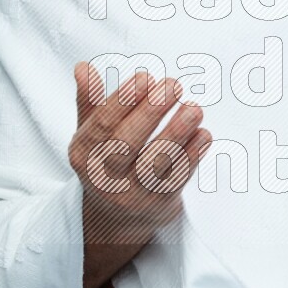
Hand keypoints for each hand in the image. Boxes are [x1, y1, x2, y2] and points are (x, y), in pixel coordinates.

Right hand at [69, 63, 211, 287]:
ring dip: (177, 134)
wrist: (117, 218)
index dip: (123, 101)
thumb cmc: (107, 162)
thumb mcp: (92, 134)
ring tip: (194, 109)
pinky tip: (203, 134)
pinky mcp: (159, 205)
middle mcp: (104, 177)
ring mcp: (133, 195)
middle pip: (126, 143)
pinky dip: (192, 156)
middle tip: (173, 86)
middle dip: (151, 112)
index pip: (102, 125)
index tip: (146, 78)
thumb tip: (83, 69)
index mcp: (84, 154)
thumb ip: (90, 102)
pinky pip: (177, 179)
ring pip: (155, 163)